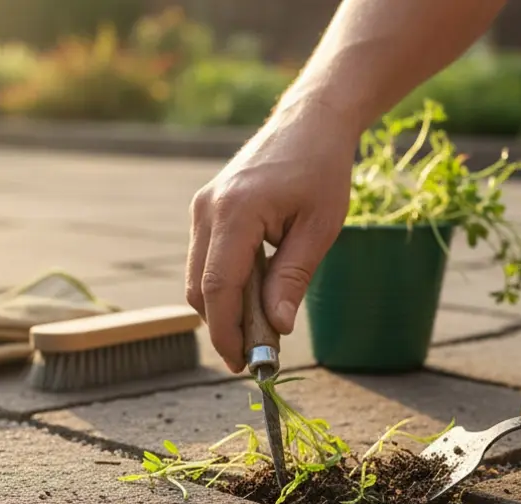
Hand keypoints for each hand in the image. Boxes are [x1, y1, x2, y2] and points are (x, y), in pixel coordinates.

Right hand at [187, 100, 359, 371]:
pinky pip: (205, 259)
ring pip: (198, 276)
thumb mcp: (319, 228)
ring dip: (224, 307)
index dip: (227, 331)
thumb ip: (293, 278)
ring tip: (260, 328)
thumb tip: (277, 327)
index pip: (219, 287)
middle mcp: (208, 209)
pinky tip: (255, 294)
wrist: (310, 121)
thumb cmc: (322, 170)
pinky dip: (224, 284)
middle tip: (255, 354)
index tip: (244, 363)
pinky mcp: (206, 209)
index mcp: (236, 212)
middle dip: (223, 326)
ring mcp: (202, 207)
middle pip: (200, 287)